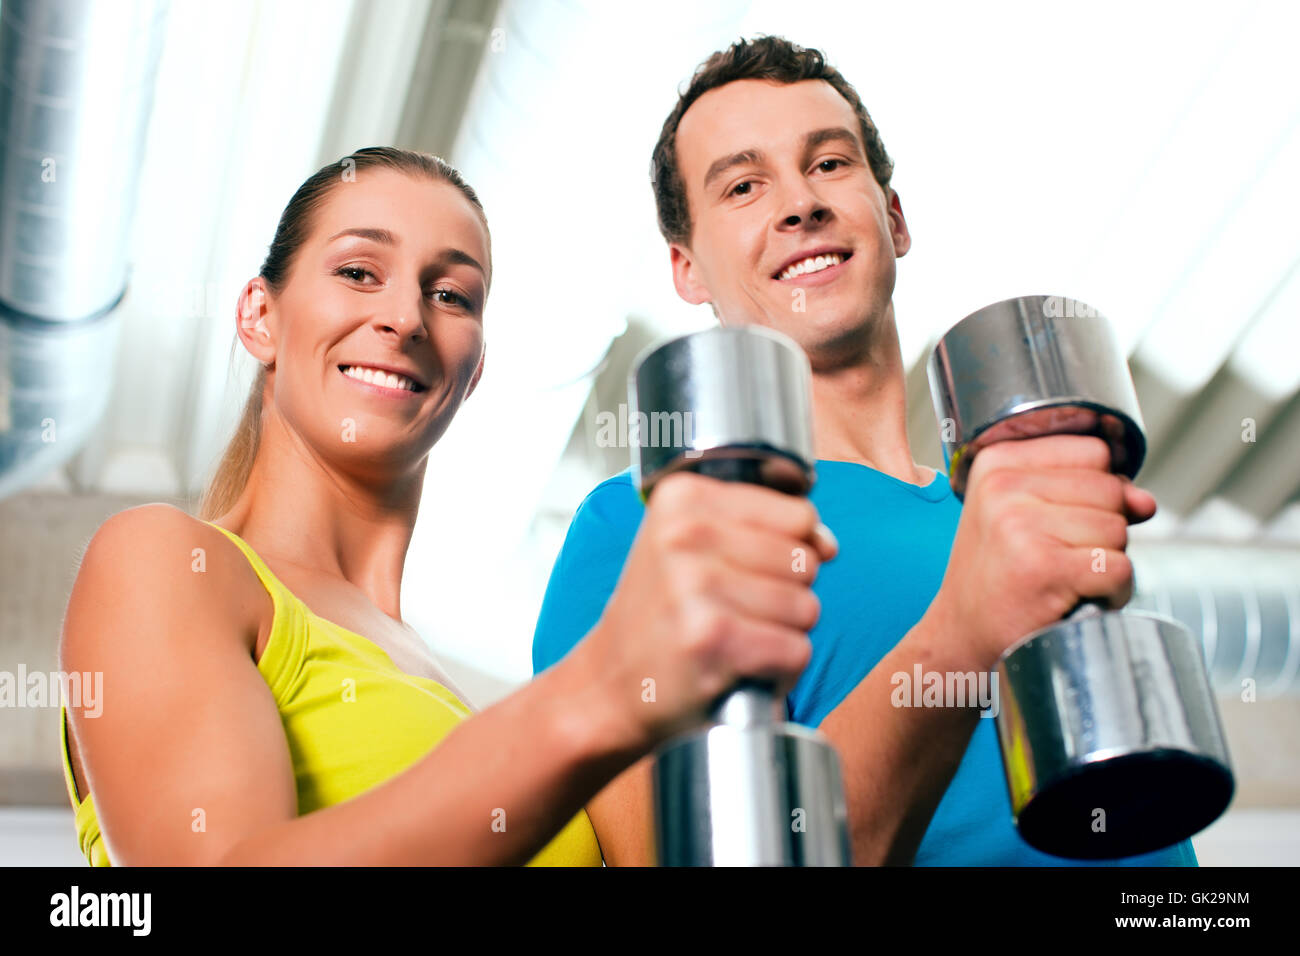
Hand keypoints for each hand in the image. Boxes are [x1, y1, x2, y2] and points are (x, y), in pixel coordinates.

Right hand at [585, 471, 837, 749]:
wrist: (610, 684)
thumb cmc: (662, 613)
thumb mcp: (693, 547)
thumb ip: (767, 529)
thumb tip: (828, 544)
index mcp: (682, 497)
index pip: (799, 515)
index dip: (791, 550)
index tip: (746, 570)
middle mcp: (685, 535)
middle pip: (806, 563)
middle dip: (787, 595)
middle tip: (733, 611)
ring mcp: (697, 587)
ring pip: (807, 608)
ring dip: (783, 634)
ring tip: (736, 638)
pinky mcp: (713, 639)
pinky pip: (796, 651)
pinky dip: (780, 670)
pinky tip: (739, 667)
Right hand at [928, 434, 1155, 670]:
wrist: (961, 632)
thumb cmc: (998, 572)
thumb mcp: (1025, 513)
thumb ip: (1087, 493)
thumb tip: (1144, 502)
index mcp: (997, 463)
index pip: (1092, 451)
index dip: (1094, 489)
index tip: (1059, 519)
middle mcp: (1004, 487)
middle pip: (1110, 490)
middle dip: (1102, 529)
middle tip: (1057, 555)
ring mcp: (1022, 526)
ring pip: (1119, 530)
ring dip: (1106, 562)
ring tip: (1063, 578)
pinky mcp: (1046, 568)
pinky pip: (1120, 568)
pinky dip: (1112, 591)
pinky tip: (1077, 598)